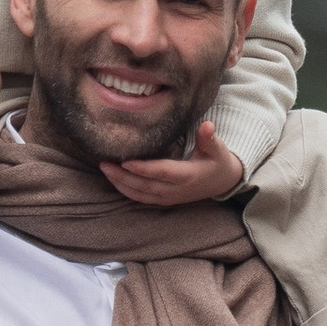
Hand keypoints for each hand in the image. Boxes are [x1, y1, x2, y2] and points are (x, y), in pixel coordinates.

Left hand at [100, 116, 246, 211]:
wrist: (222, 182)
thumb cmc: (217, 161)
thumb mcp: (217, 148)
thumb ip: (209, 138)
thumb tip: (207, 125)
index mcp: (188, 176)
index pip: (162, 172)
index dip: (144, 168)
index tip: (125, 161)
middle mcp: (177, 190)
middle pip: (146, 185)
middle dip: (123, 176)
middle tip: (104, 164)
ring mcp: (169, 197)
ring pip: (141, 194)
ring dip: (121, 184)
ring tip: (104, 169)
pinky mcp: (164, 200)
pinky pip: (142, 198)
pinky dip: (126, 191)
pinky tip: (114, 180)